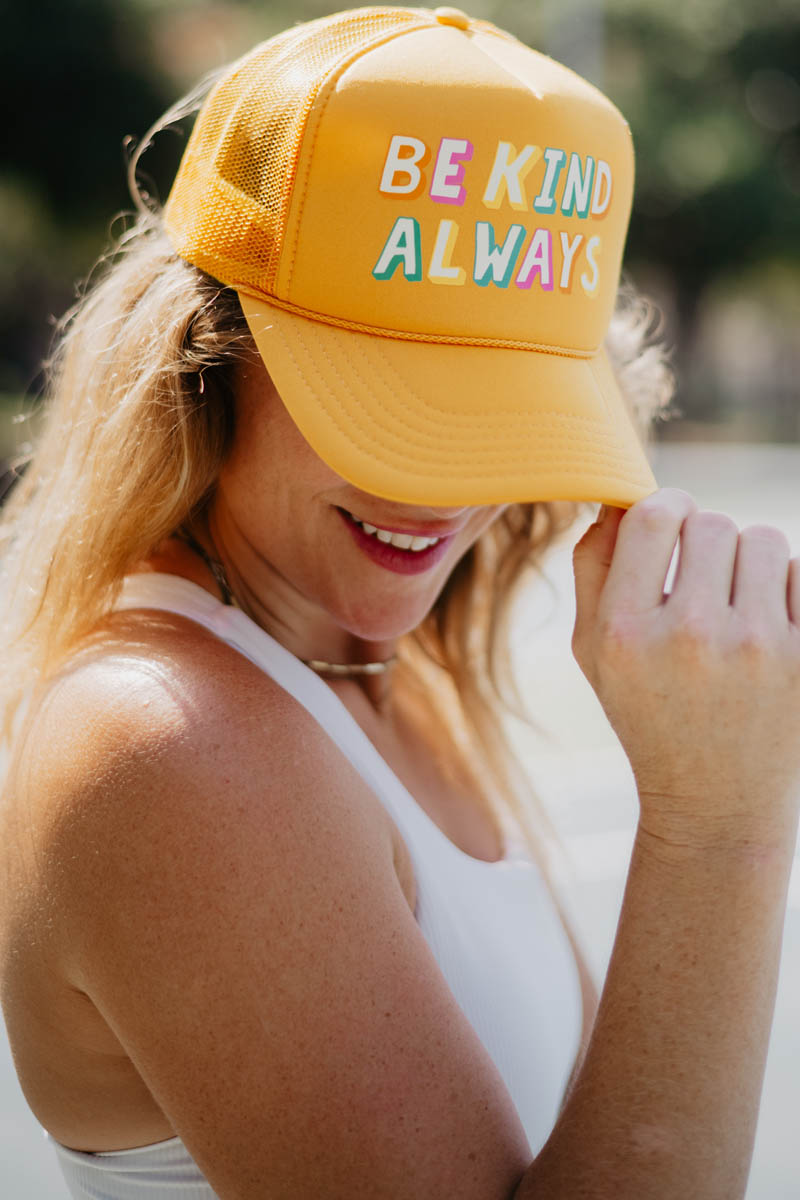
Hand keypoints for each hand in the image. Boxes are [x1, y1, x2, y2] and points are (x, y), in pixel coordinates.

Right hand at [571, 488, 799, 846]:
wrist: (714, 801)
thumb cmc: (645, 712)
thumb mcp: (592, 651)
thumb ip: (592, 567)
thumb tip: (618, 499)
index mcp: (626, 633)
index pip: (654, 515)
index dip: (665, 506)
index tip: (671, 523)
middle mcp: (690, 638)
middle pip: (713, 523)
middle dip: (706, 542)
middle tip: (702, 581)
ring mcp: (758, 650)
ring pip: (764, 540)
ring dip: (749, 561)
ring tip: (737, 603)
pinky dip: (787, 590)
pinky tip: (769, 627)